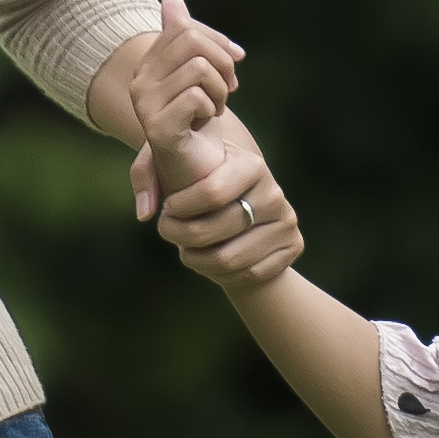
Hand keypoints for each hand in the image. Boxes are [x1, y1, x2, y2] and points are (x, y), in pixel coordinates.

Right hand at [80, 0, 247, 152]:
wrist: (200, 167)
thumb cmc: (199, 119)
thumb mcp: (198, 73)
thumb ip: (185, 39)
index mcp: (148, 64)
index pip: (184, 26)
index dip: (217, 41)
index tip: (234, 60)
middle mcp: (139, 82)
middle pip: (191, 41)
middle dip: (222, 63)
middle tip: (227, 88)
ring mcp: (145, 105)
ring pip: (198, 68)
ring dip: (220, 90)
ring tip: (215, 108)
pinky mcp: (157, 128)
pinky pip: (196, 96)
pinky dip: (212, 109)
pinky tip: (205, 122)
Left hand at [144, 108, 303, 287]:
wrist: (241, 195)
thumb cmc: (197, 178)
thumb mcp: (170, 162)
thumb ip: (146, 173)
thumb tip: (145, 212)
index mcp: (250, 164)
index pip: (211, 192)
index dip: (180, 208)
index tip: (167, 208)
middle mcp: (273, 193)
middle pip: (215, 231)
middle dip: (180, 236)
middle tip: (168, 230)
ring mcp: (286, 221)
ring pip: (229, 260)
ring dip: (197, 260)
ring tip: (186, 247)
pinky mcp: (293, 246)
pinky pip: (249, 274)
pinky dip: (221, 275)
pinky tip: (211, 258)